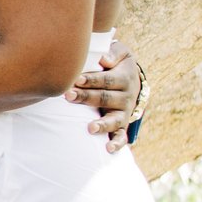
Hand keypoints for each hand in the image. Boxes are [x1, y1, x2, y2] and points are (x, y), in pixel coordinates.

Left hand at [66, 38, 140, 152]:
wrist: (132, 79)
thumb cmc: (117, 64)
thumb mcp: (121, 53)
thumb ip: (114, 52)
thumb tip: (104, 58)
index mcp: (124, 78)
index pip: (107, 80)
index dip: (91, 79)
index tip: (76, 79)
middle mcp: (125, 97)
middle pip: (106, 98)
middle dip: (87, 98)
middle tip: (69, 96)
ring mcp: (124, 112)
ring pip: (115, 120)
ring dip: (102, 124)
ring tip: (90, 128)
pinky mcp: (122, 125)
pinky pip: (122, 136)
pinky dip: (117, 143)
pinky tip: (108, 149)